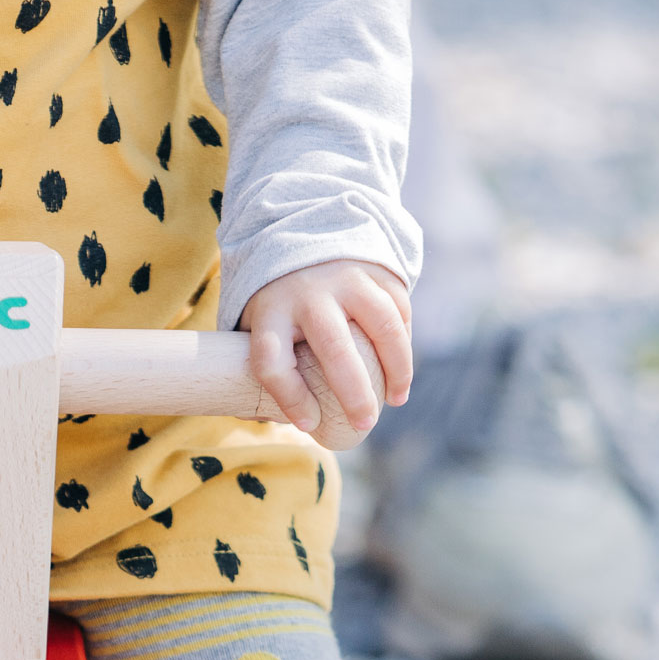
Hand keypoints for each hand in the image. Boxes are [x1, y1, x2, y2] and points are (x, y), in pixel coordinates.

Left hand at [238, 262, 411, 442]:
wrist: (302, 234)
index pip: (273, 362)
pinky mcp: (377, 270)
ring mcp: (347, 277)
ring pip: (382, 327)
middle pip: (335, 349)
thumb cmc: (278, 299)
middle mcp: (308, 292)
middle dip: (354, 395)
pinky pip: (399, 310)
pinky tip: (400, 370)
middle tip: (365, 425)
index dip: (290, 399)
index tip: (309, 424)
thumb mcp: (254, 322)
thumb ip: (260, 363)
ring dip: (396, 370)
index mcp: (270, 310)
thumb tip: (268, 418)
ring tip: (395, 400)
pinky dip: (404, 344)